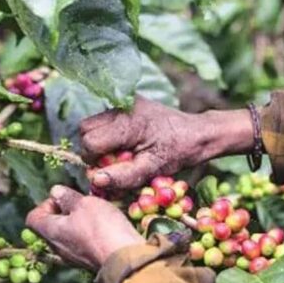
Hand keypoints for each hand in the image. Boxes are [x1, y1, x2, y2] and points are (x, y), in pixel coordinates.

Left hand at [25, 185, 144, 270]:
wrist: (125, 258)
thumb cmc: (101, 228)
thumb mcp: (84, 203)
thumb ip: (67, 197)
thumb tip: (55, 192)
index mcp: (50, 233)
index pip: (33, 218)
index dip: (45, 204)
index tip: (63, 198)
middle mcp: (57, 248)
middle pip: (50, 227)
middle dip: (63, 211)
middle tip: (80, 203)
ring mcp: (72, 257)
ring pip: (66, 236)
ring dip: (77, 222)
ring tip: (94, 212)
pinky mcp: (88, 261)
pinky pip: (81, 244)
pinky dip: (87, 233)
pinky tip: (103, 226)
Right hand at [80, 97, 254, 189]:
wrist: (197, 133)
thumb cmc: (177, 153)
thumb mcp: (152, 169)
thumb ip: (123, 176)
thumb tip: (96, 180)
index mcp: (127, 124)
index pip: (90, 143)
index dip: (95, 161)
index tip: (112, 170)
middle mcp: (121, 108)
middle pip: (85, 130)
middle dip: (94, 150)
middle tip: (116, 162)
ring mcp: (123, 103)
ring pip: (90, 124)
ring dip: (99, 141)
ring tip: (121, 152)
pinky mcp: (126, 103)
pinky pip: (102, 119)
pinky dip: (107, 134)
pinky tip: (126, 143)